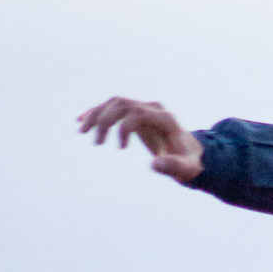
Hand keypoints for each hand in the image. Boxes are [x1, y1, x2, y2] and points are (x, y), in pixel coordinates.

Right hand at [77, 97, 203, 182]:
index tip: (121, 149)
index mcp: (165, 118)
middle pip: (122, 103)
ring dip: (96, 115)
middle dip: (105, 120)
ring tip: (81, 131)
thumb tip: (154, 164)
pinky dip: (97, 113)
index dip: (125, 127)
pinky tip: (81, 121)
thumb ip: (174, 166)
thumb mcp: (186, 168)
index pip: (138, 113)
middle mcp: (153, 108)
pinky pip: (113, 107)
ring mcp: (144, 108)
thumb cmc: (189, 162)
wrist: (191, 153)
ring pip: (114, 103)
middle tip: (97, 143)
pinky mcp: (136, 112)